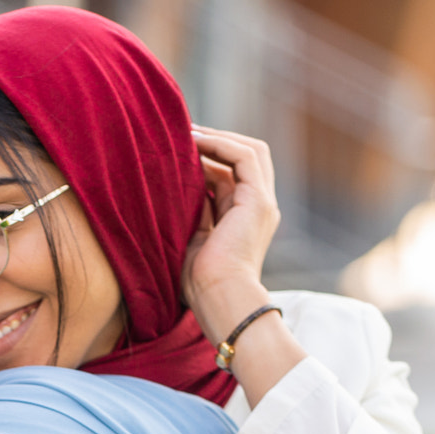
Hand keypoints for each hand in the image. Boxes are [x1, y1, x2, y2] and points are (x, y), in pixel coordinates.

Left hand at [181, 125, 280, 341]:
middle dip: (216, 141)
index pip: (231, 175)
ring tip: (186, 132)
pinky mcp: (258, 200)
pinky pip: (244, 156)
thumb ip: (190, 214)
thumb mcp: (190, 241)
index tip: (178, 148)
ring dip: (217, 138)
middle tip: (183, 133)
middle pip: (245, 157)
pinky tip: (194, 142)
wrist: (218, 300)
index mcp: (243, 219)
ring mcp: (262, 203)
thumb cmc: (198, 285)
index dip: (208, 157)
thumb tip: (172, 187)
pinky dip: (220, 144)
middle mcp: (257, 207)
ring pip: (249, 151)